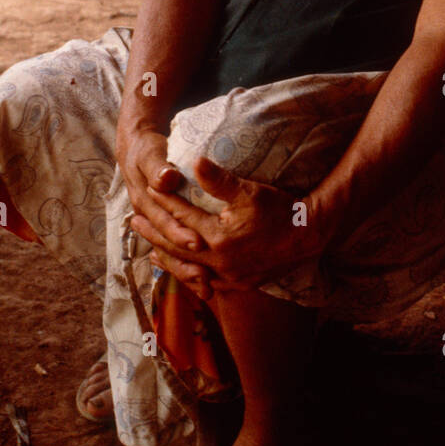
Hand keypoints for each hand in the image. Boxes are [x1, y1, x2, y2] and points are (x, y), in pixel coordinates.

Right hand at [116, 125, 212, 299]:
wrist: (135, 150)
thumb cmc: (147, 149)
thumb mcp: (150, 154)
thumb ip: (158, 167)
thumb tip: (167, 178)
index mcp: (144, 202)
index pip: (163, 221)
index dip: (179, 233)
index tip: (198, 242)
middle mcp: (147, 218)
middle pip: (166, 246)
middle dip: (184, 264)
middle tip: (205, 278)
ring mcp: (154, 225)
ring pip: (169, 256)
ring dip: (186, 272)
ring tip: (206, 289)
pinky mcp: (163, 228)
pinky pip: (172, 254)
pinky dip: (185, 267)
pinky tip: (202, 282)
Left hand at [130, 157, 323, 293]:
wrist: (310, 235)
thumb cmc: (280, 210)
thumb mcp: (249, 191)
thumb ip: (219, 180)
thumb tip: (192, 161)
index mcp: (218, 239)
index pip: (182, 218)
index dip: (165, 202)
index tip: (149, 190)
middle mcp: (219, 262)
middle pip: (178, 247)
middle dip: (155, 234)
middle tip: (134, 223)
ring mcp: (229, 277)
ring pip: (190, 269)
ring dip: (169, 259)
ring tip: (151, 251)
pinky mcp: (240, 284)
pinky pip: (208, 283)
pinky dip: (193, 275)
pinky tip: (187, 272)